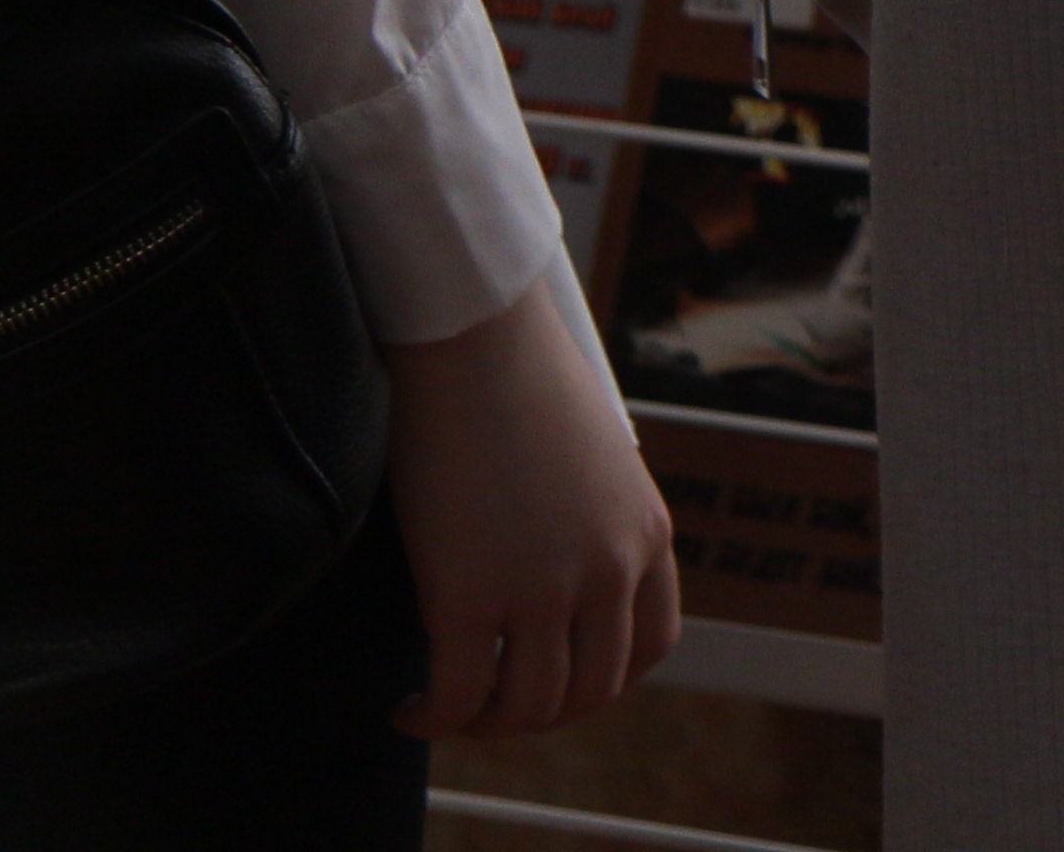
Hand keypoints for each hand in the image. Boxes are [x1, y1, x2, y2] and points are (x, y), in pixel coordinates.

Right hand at [381, 279, 677, 739]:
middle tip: (488, 707)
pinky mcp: (472, 595)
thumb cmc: (519, 379)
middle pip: (594, 689)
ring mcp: (547, 586)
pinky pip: (461, 695)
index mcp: (647, 532)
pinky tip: (412, 709)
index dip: (601, 680)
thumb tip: (550, 552)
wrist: (476, 340)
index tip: (554, 681)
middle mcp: (612, 567)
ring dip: (488, 724)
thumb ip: (590, 515)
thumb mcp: (591, 457)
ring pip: (531, 705)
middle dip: (540, 714)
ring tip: (446, 710)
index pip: (651, 643)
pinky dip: (436, 718)